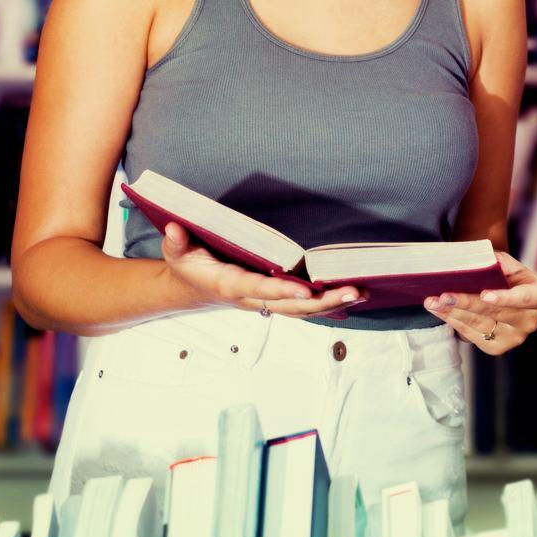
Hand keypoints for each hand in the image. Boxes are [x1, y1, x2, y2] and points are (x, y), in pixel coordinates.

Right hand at [159, 223, 359, 316]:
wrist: (191, 288)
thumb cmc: (188, 266)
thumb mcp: (177, 253)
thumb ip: (176, 241)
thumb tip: (175, 227)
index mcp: (231, 285)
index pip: (260, 289)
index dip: (283, 291)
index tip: (307, 291)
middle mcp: (253, 298)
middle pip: (292, 306)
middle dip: (323, 301)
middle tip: (353, 290)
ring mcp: (265, 301)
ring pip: (302, 309)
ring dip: (332, 303)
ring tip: (361, 292)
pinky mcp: (274, 298)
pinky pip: (303, 305)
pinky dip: (328, 302)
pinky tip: (352, 293)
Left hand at [424, 253, 536, 354]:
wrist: (505, 296)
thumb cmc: (507, 276)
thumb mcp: (510, 265)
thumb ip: (501, 261)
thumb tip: (489, 260)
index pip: (524, 298)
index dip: (504, 297)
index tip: (484, 294)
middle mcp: (530, 322)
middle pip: (495, 313)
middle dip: (467, 303)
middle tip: (445, 296)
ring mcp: (513, 338)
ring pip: (479, 325)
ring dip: (453, 312)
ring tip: (433, 301)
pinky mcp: (495, 348)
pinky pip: (471, 334)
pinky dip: (452, 320)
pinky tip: (438, 310)